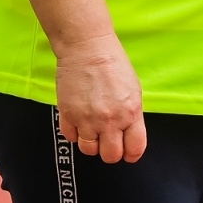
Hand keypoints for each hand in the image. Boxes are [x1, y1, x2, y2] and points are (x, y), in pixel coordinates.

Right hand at [54, 33, 145, 163]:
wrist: (87, 47)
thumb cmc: (112, 63)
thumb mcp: (133, 90)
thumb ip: (131, 115)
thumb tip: (128, 134)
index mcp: (131, 113)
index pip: (135, 149)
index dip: (131, 153)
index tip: (127, 152)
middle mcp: (110, 120)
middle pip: (110, 156)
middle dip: (110, 151)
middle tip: (108, 141)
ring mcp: (87, 119)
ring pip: (89, 150)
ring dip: (91, 142)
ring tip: (92, 128)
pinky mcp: (68, 114)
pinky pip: (71, 137)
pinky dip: (75, 132)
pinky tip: (79, 119)